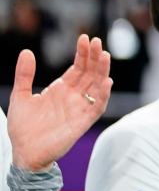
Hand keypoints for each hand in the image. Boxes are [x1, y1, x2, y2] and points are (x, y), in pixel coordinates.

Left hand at [8, 34, 111, 171]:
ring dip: (102, 71)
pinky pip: (98, 107)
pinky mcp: (83, 122)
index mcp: (61, 89)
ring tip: (104, 56)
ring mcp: (80, 108)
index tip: (85, 38)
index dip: (82, 53)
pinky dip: (103, 94)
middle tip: (97, 42)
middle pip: (90, 73)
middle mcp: (74, 96)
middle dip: (94, 57)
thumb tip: (26, 52)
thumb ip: (25, 74)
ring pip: (97, 86)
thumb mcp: (20, 96)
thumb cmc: (22, 127)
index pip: (78, 67)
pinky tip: (106, 82)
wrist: (24, 152)